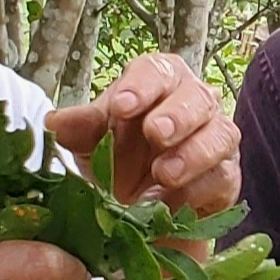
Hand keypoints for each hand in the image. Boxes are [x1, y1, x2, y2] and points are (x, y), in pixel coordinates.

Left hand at [45, 51, 238, 212]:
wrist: (138, 209)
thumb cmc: (116, 158)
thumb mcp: (90, 143)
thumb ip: (78, 129)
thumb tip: (53, 122)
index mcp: (158, 83)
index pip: (156, 71)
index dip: (141, 86)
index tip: (121, 105)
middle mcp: (193, 103)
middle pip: (197, 96)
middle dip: (176, 114)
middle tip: (155, 133)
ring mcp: (215, 139)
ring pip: (219, 134)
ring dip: (193, 152)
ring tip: (164, 172)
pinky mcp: (226, 176)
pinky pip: (223, 176)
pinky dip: (200, 188)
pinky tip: (175, 200)